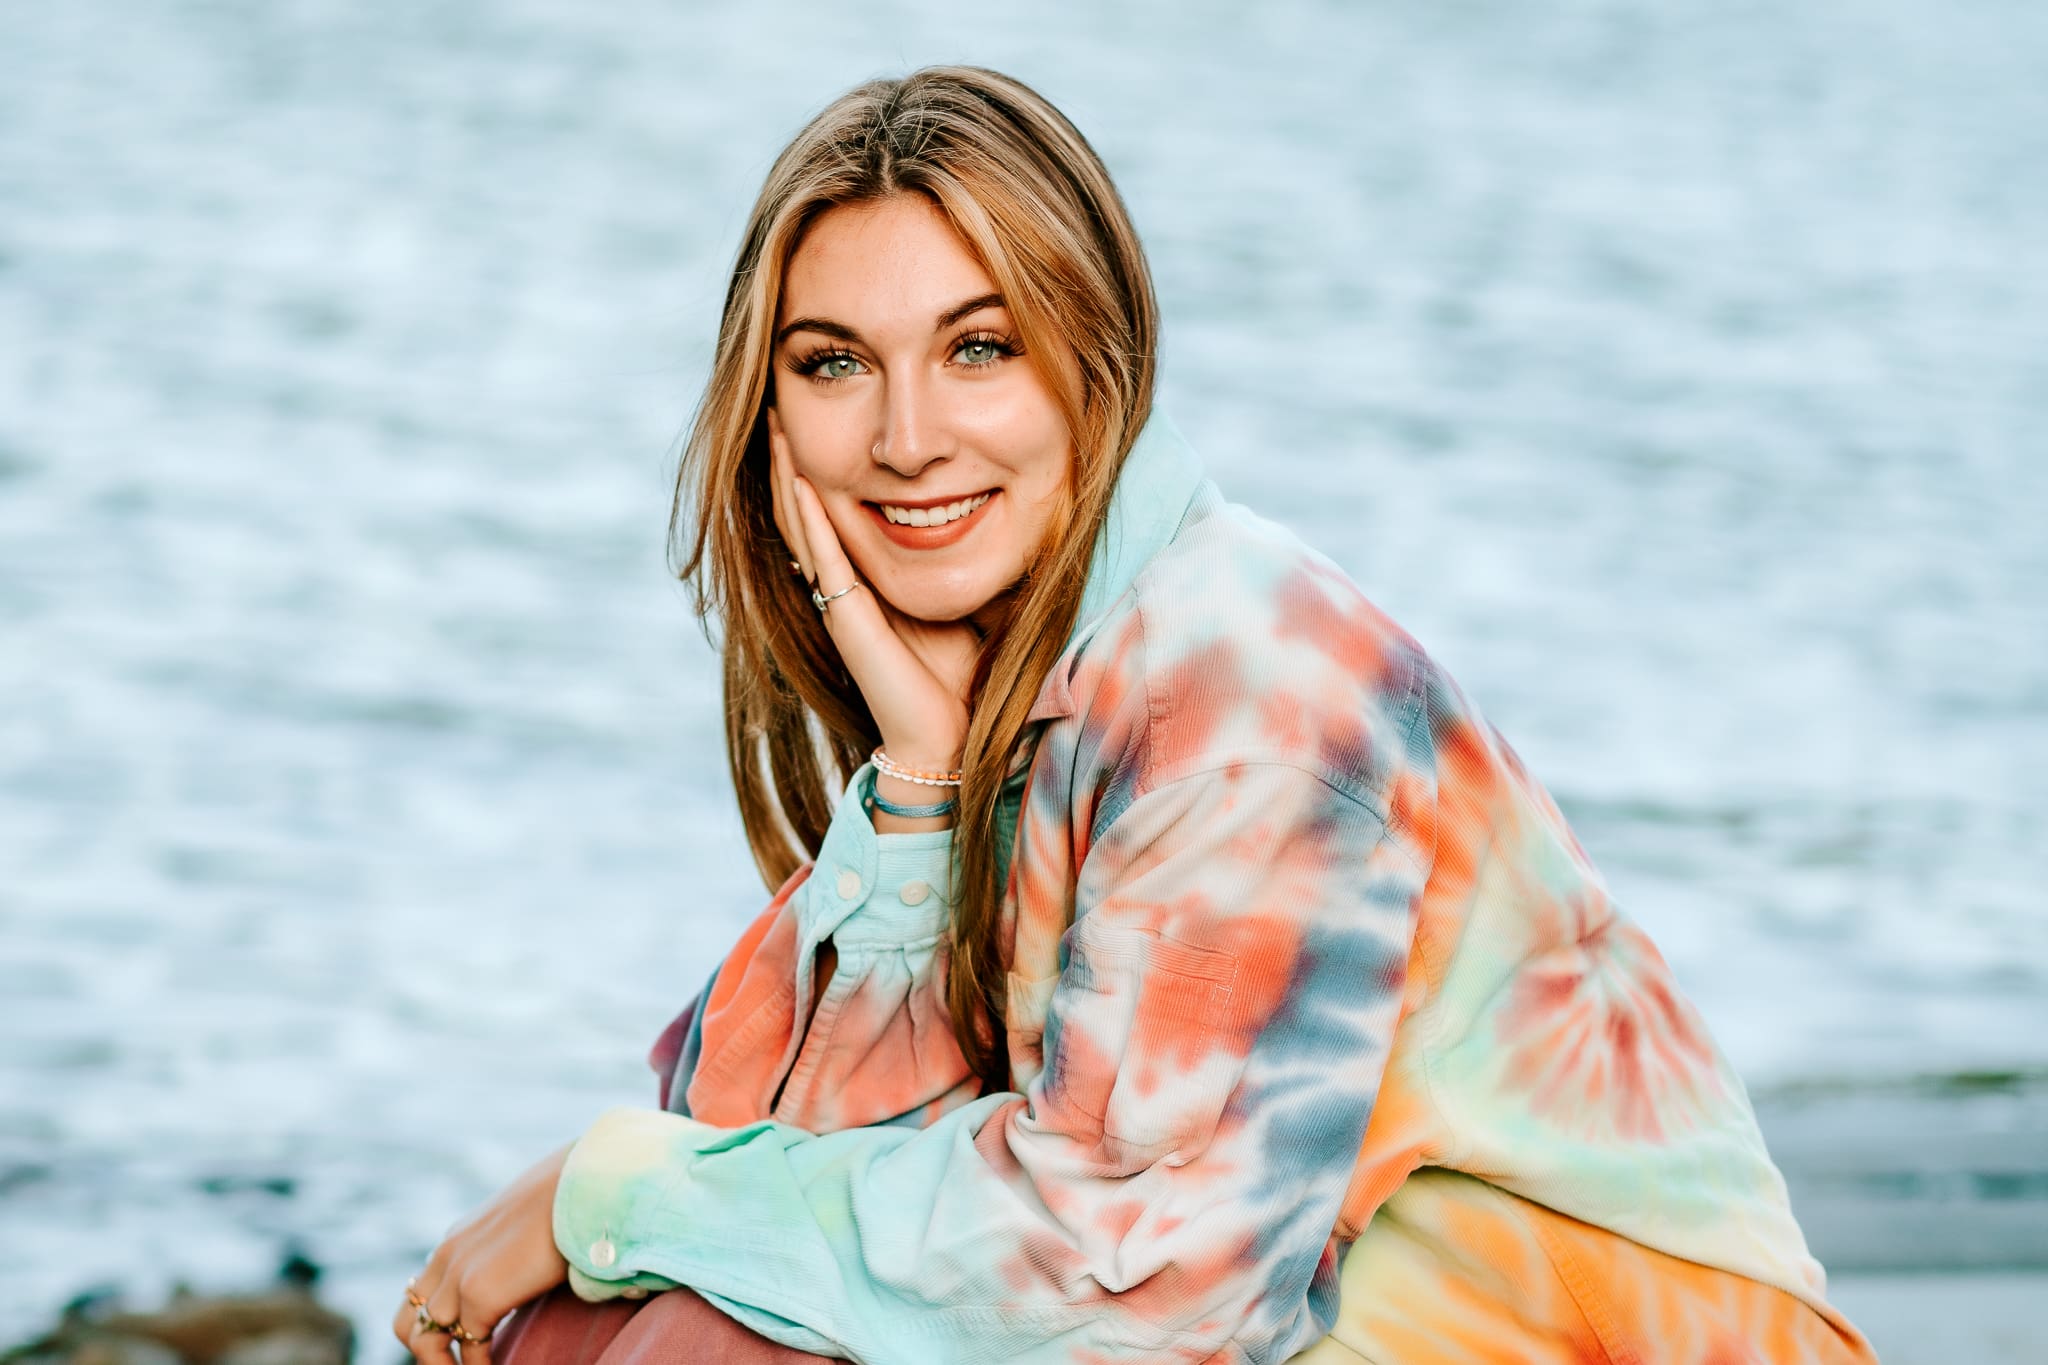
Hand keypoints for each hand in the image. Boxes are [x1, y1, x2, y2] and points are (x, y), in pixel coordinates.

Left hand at [391, 1142, 572, 1364]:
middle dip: (428, 1354)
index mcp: (458, 1240)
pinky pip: (470, 1351)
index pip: (421, 1294)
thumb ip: (512, 1249)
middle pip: (407, 1324)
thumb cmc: (572, 1199)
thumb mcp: (526, 1225)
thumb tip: (533, 1265)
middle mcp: (448, 1257)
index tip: (460, 1344)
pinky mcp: (480, 1294)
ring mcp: (458, 1276)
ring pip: (425, 1342)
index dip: (433, 1325)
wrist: (585, 1185)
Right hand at [767, 406, 979, 777]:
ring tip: (776, 427)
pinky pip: (825, 557)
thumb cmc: (958, 677)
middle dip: (787, 459)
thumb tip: (983, 511)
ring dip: (787, 475)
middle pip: (802, 511)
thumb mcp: (958, 598)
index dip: (815, 466)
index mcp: (863, 582)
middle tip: (773, 406)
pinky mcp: (847, 617)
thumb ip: (956, 561)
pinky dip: (811, 518)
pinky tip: (802, 480)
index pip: (830, 512)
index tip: (807, 418)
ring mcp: (838, 601)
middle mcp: (841, 588)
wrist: (947, 735)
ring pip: (801, 526)